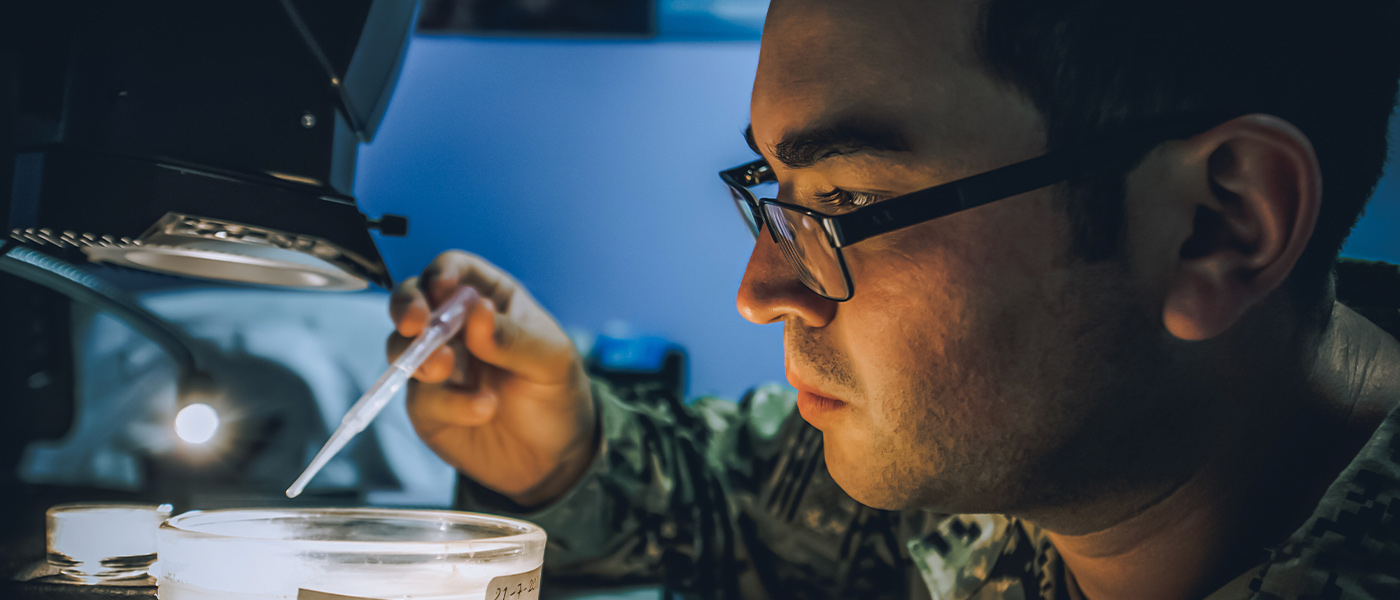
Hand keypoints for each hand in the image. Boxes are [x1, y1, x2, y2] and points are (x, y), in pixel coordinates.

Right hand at [388, 251, 596, 505]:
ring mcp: (439, 366)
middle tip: (415, 324)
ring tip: (446, 368)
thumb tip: (477, 312)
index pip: (455, 269)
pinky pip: (422, 397)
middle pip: (413, 300)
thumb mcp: (552, 361)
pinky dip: (448, 403)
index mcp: (491, 300)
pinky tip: (483, 409)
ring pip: (401, 346)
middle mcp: (457, 328)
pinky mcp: (429, 407)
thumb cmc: (558, 394)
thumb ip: (515, 338)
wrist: (555, 457)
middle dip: (407, 306)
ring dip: (417, 354)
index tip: (440, 287)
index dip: (442, 272)